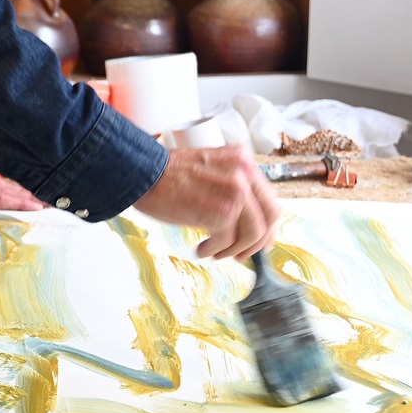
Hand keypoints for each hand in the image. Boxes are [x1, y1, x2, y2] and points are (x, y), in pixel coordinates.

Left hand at [0, 156, 45, 221]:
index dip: (17, 202)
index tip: (35, 206)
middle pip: (9, 194)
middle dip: (30, 201)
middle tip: (52, 207)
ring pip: (9, 191)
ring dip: (27, 196)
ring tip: (47, 203)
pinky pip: (4, 189)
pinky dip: (18, 193)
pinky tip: (28, 196)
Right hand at [134, 145, 279, 259]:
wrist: (141, 172)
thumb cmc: (167, 174)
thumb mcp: (209, 169)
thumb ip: (231, 185)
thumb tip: (246, 221)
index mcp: (242, 159)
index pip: (268, 197)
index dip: (266, 224)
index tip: (257, 240)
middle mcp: (244, 171)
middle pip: (269, 216)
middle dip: (257, 241)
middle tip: (241, 253)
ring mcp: (236, 191)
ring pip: (252, 233)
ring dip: (234, 249)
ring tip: (215, 252)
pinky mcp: (222, 210)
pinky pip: (228, 241)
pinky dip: (214, 250)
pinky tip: (201, 248)